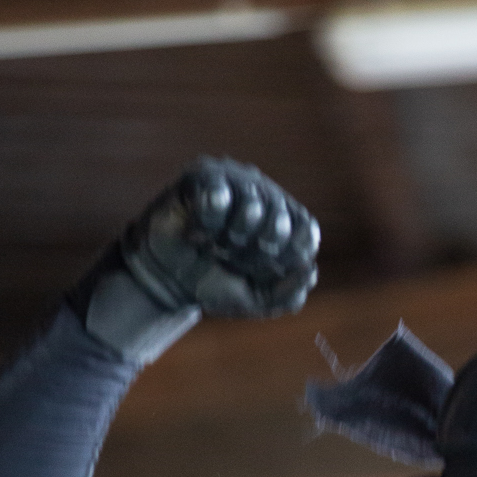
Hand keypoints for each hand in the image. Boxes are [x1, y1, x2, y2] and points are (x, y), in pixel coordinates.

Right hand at [123, 156, 320, 320]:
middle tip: (231, 257)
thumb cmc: (215, 283)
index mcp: (285, 222)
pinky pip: (217, 193)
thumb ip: (289, 294)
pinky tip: (196, 231)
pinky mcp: (203, 175)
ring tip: (213, 243)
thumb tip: (310, 270)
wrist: (167, 282)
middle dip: (254, 253)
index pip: (306, 232)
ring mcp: (235, 181)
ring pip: (252, 205)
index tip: (259, 269)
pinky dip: (207, 222)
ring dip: (230, 238)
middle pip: (281, 222)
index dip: (283, 257)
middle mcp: (265, 196)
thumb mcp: (257, 300)